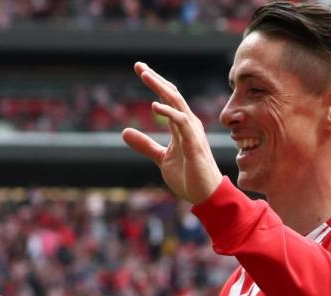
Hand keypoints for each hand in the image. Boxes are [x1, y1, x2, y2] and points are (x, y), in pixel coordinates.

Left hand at [122, 62, 222, 204]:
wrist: (206, 196)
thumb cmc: (189, 177)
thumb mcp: (161, 159)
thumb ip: (145, 145)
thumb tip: (124, 132)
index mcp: (182, 126)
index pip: (168, 99)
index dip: (156, 83)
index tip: (141, 70)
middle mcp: (189, 125)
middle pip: (172, 95)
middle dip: (156, 79)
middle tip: (139, 65)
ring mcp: (193, 133)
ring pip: (177, 103)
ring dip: (161, 88)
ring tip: (145, 76)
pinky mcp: (194, 144)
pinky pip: (181, 122)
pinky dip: (168, 112)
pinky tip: (154, 106)